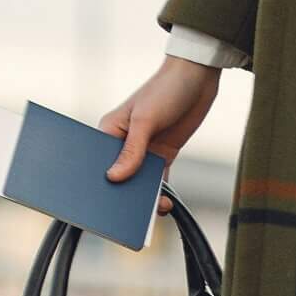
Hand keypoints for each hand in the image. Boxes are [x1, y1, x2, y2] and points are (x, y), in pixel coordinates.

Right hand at [100, 57, 221, 213]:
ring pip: (139, 182)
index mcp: (108, 131)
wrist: (197, 79)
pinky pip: (158, 181)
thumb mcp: (146, 120)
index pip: (97, 161)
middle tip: (125, 216)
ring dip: (144, 198)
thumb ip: (132, 151)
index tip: (97, 203)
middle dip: (122, 195)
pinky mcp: (163, 156)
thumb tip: (114, 178)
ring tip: (151, 213)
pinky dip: (161, 194)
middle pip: (119, 175)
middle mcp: (123, 143)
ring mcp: (144, 151)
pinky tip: (164, 206)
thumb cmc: (165, 90)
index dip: (97, 182)